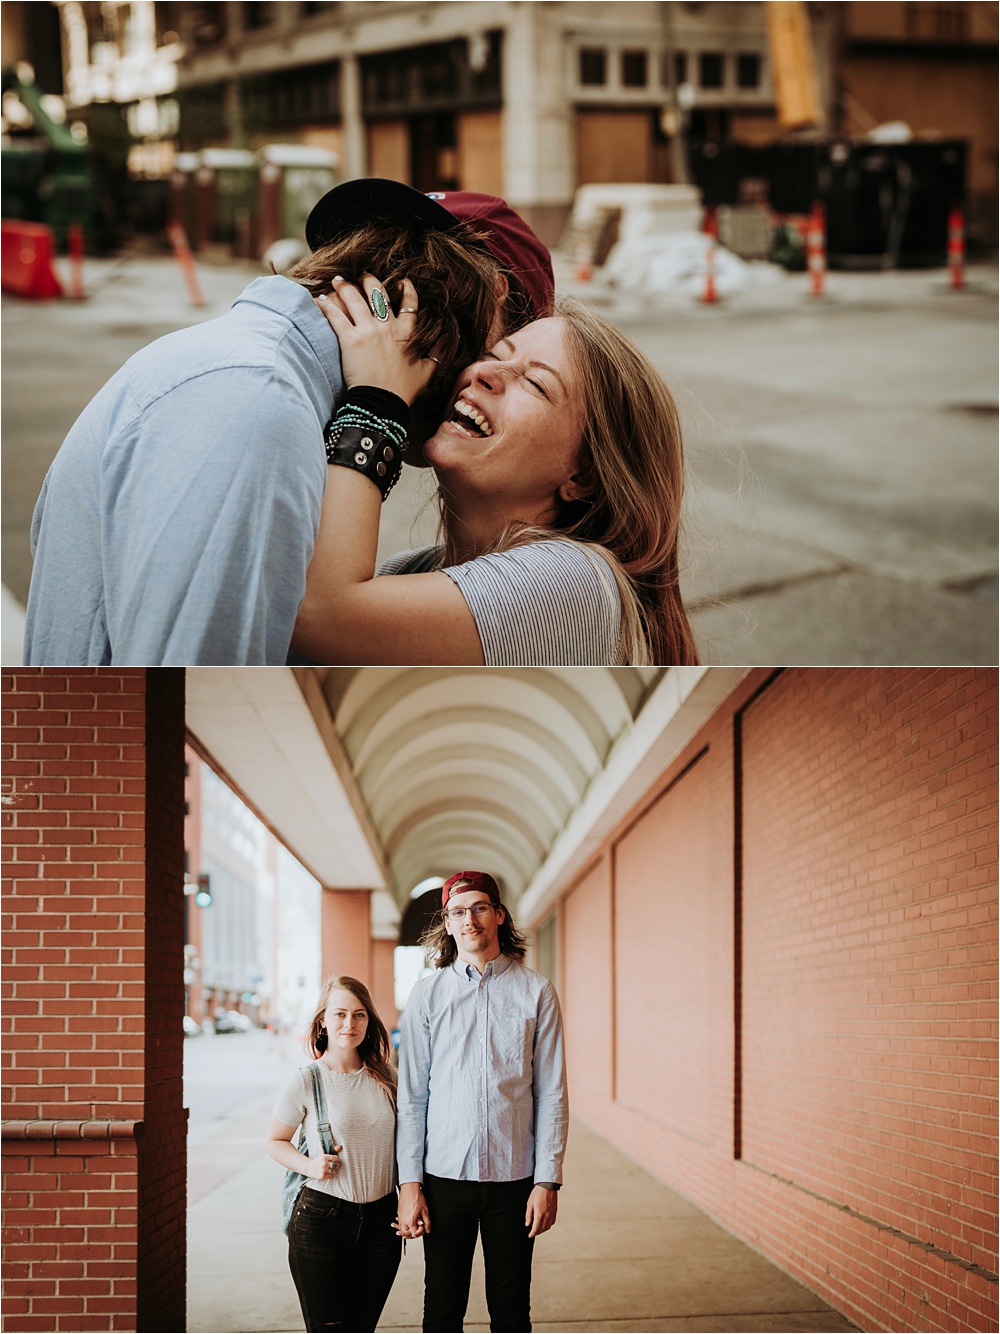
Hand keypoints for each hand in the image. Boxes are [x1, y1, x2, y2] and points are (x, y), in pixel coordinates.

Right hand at [308, 1145, 341, 1180]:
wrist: (309, 1168)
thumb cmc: (318, 1160)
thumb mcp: (323, 1154)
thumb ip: (333, 1150)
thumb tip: (341, 1146)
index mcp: (324, 1157)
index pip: (335, 1158)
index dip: (338, 1159)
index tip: (338, 1160)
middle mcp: (323, 1164)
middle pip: (335, 1165)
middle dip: (337, 1165)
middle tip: (336, 1165)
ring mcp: (323, 1171)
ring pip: (334, 1171)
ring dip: (335, 1170)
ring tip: (333, 1169)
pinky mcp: (322, 1176)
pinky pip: (331, 1176)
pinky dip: (331, 1174)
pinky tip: (329, 1172)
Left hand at [316, 274, 438, 405]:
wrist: (382, 403)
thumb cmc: (403, 391)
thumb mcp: (426, 372)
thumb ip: (436, 353)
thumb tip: (446, 338)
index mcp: (406, 334)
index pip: (409, 305)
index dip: (408, 291)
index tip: (404, 282)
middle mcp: (387, 327)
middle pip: (379, 296)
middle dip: (370, 281)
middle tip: (363, 275)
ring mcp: (368, 331)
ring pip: (355, 299)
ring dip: (345, 287)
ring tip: (339, 280)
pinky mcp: (349, 339)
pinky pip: (336, 316)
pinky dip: (326, 306)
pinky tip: (319, 299)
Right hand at [395, 1181, 431, 1236]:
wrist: (409, 1189)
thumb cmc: (417, 1198)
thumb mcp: (425, 1211)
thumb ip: (427, 1222)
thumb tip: (428, 1229)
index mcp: (410, 1221)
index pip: (414, 1234)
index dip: (419, 1233)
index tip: (422, 1229)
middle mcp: (404, 1220)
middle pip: (406, 1233)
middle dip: (411, 1234)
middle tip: (416, 1233)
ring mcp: (400, 1217)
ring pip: (401, 1228)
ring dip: (405, 1230)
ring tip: (409, 1230)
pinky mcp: (399, 1213)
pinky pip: (399, 1222)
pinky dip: (401, 1224)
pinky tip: (405, 1222)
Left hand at [525, 1185, 557, 1237]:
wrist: (547, 1185)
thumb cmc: (537, 1193)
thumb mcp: (529, 1204)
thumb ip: (528, 1215)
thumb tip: (527, 1224)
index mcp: (539, 1215)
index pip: (536, 1229)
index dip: (532, 1233)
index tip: (529, 1235)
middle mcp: (547, 1216)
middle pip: (542, 1229)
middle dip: (537, 1232)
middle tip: (533, 1232)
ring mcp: (552, 1214)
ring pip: (548, 1227)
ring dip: (543, 1230)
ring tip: (538, 1229)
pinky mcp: (555, 1211)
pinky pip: (552, 1222)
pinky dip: (548, 1225)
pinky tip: (545, 1223)